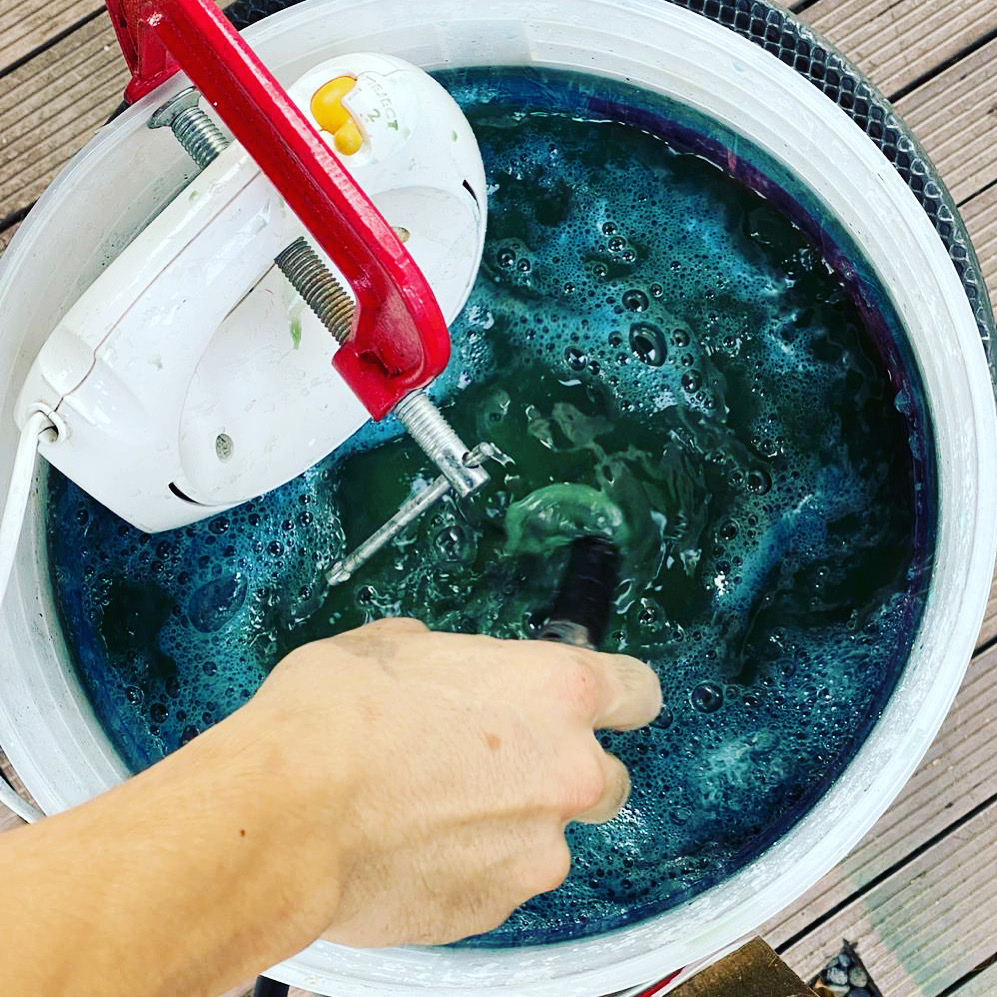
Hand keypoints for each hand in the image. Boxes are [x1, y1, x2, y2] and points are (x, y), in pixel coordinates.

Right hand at [245, 618, 661, 946]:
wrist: (288, 815)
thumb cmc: (337, 709)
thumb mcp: (394, 645)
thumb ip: (447, 657)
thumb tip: (441, 665)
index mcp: (557, 689)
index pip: (640, 692)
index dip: (617, 700)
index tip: (593, 708)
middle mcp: (569, 771)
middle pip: (607, 777)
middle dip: (564, 773)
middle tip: (496, 767)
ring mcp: (538, 848)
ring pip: (550, 837)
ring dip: (513, 826)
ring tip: (435, 815)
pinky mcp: (498, 906)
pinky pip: (502, 880)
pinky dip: (474, 866)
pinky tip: (415, 851)